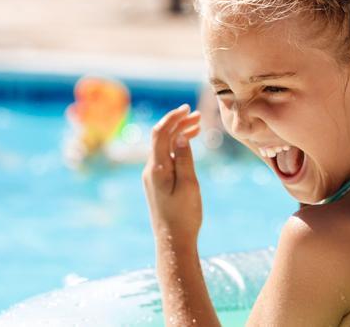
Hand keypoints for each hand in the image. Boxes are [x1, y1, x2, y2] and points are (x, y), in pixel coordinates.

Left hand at [143, 104, 202, 244]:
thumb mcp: (189, 185)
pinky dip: (177, 146)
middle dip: (178, 123)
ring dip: (178, 134)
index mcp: (157, 169)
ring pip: (164, 147)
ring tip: (198, 126)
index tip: (187, 109)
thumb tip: (180, 136)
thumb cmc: (184, 215)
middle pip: (161, 138)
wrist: (173, 241)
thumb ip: (184, 158)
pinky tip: (189, 143)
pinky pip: (165, 156)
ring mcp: (153, 176)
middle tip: (198, 116)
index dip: (172, 118)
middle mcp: (151, 170)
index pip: (160, 134)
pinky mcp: (158, 182)